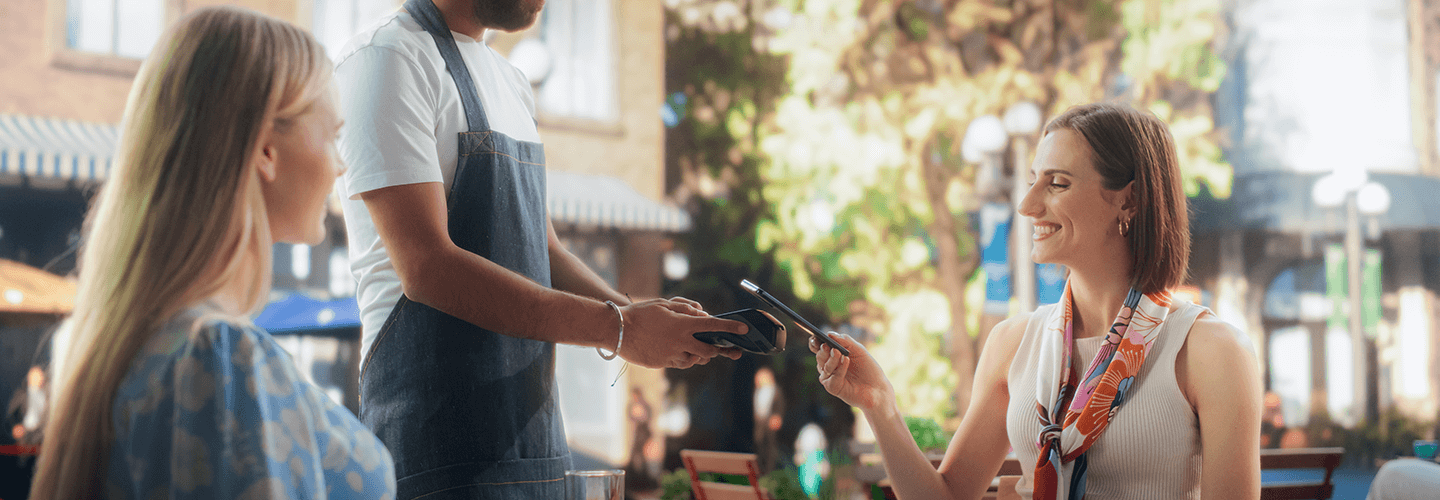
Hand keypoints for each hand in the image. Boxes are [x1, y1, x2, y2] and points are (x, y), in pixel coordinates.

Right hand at [618, 298, 744, 368]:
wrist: (616, 330)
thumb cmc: (640, 313)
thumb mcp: (664, 304)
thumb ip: (686, 309)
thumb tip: (702, 314)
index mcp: (683, 325)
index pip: (713, 326)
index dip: (731, 327)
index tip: (744, 329)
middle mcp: (680, 342)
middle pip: (709, 351)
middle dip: (717, 349)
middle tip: (719, 345)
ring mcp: (671, 355)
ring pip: (695, 360)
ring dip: (698, 354)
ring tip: (692, 345)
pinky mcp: (662, 364)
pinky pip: (680, 363)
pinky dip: (684, 358)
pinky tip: (678, 350)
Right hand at [810, 332, 892, 411]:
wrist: (878, 388)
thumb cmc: (868, 369)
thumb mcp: (858, 350)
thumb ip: (845, 341)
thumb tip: (829, 334)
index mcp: (832, 356)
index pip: (818, 348)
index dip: (815, 342)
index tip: (815, 337)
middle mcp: (829, 366)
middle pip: (819, 356)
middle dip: (823, 350)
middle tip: (827, 345)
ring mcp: (830, 378)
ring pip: (824, 367)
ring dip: (832, 359)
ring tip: (840, 353)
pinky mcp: (833, 388)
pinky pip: (831, 378)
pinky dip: (839, 369)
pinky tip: (846, 361)